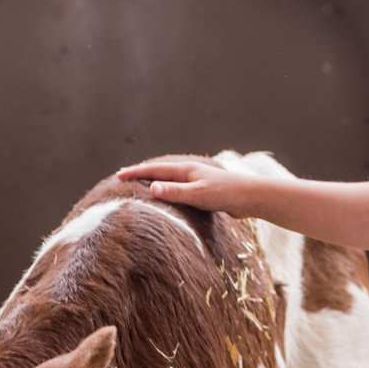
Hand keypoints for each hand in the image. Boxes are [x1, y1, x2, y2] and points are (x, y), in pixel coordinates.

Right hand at [115, 155, 258, 215]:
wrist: (250, 197)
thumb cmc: (225, 195)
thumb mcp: (198, 194)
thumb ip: (175, 191)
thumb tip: (151, 187)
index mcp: (186, 170)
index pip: (155, 170)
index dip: (136, 172)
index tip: (118, 174)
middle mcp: (189, 172)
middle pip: (160, 171)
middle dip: (141, 173)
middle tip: (123, 175)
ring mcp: (197, 180)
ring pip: (169, 178)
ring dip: (153, 180)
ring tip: (140, 183)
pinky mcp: (203, 190)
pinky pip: (178, 187)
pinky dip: (166, 189)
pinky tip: (168, 195)